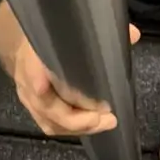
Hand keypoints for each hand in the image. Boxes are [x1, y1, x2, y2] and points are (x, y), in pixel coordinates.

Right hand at [12, 24, 139, 136]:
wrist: (29, 44)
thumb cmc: (56, 38)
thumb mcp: (74, 30)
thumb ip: (102, 33)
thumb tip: (133, 35)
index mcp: (32, 53)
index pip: (32, 69)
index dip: (38, 81)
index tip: (49, 88)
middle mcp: (26, 78)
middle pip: (47, 106)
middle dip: (77, 118)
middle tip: (107, 118)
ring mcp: (27, 96)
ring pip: (50, 121)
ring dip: (79, 126)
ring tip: (106, 123)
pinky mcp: (33, 109)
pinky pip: (51, 126)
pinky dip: (72, 129)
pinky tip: (93, 124)